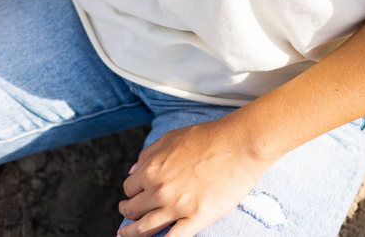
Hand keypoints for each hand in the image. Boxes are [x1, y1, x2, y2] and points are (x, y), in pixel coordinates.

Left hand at [117, 114, 273, 236]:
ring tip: (128, 236)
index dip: (131, 192)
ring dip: (133, 234)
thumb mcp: (171, 137)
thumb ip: (149, 154)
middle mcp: (160, 190)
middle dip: (128, 213)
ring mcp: (177, 207)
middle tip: (126, 217)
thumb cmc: (207, 137)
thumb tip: (133, 170)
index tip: (133, 195)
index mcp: (152, 169)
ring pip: (145, 229)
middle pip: (133, 210)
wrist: (238, 144)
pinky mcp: (196, 219)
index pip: (129, 187)